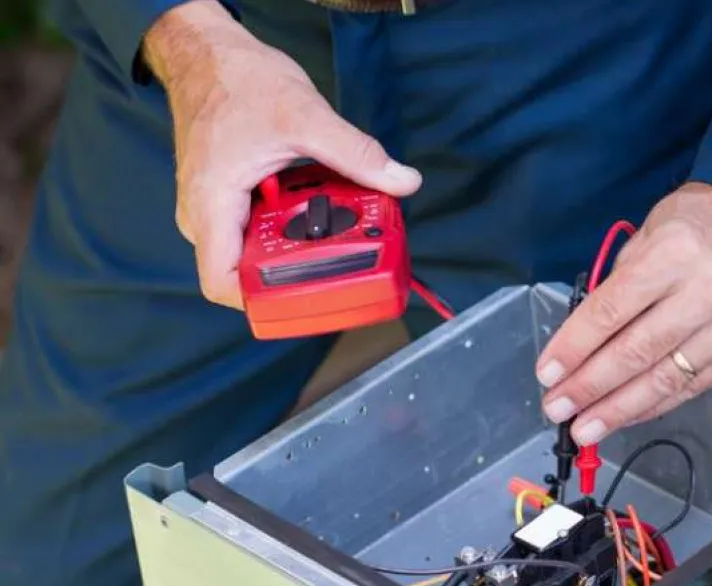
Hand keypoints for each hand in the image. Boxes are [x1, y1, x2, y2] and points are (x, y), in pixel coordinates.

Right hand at [142, 0, 421, 307]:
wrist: (207, 53)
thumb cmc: (237, 81)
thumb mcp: (305, 116)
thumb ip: (356, 154)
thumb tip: (403, 181)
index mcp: (211, 204)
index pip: (223, 283)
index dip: (266, 303)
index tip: (314, 295)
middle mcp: (205, 216)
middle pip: (249, 274)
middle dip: (300, 272)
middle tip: (345, 258)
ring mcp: (215, 210)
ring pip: (259, 251)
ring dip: (300, 246)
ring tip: (339, 231)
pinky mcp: (229, 200)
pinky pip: (261, 229)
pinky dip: (293, 224)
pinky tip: (322, 208)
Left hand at [536, 183, 711, 444]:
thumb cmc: (705, 217)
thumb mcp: (653, 230)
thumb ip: (622, 281)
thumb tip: (586, 337)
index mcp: (674, 253)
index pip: (612, 311)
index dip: (575, 347)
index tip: (547, 374)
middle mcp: (708, 291)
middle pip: (637, 352)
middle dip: (591, 387)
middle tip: (558, 410)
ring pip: (668, 378)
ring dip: (621, 408)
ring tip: (587, 428)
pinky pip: (699, 384)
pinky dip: (660, 402)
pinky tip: (631, 414)